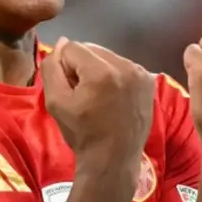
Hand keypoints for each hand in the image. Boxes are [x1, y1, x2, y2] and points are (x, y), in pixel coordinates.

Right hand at [41, 38, 154, 177]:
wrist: (113, 159)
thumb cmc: (82, 133)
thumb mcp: (55, 102)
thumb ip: (52, 68)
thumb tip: (61, 42)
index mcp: (101, 72)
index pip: (72, 48)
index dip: (64, 68)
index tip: (69, 91)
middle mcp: (125, 66)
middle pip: (91, 49)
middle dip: (81, 66)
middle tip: (82, 94)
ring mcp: (140, 73)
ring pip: (107, 56)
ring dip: (98, 69)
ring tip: (98, 97)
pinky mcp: (148, 80)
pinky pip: (123, 66)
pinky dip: (114, 76)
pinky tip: (112, 97)